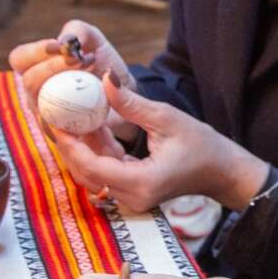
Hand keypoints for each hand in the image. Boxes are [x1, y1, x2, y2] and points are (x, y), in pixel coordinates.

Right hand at [8, 21, 137, 139]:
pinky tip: (95, 103)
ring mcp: (45, 114)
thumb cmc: (101, 63)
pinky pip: (59, 129)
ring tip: (93, 76)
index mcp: (34, 67)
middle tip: (81, 60)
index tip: (59, 47)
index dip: (35, 52)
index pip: (19, 58)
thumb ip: (77, 31)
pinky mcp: (60, 134)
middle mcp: (35, 92)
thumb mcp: (92, 39)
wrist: (123, 93)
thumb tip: (64, 43)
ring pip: (42, 106)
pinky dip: (76, 115)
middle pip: (30, 81)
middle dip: (53, 67)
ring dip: (66, 91)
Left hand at [52, 75, 269, 210]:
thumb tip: (105, 80)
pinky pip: (106, 174)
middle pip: (86, 174)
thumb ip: (131, 104)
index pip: (92, 167)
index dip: (70, 145)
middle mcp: (133, 197)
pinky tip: (91, 128)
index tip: (56, 122)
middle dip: (69, 146)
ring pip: (93, 175)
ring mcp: (133, 198)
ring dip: (81, 148)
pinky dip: (96, 152)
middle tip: (55, 117)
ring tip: (69, 118)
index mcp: (141, 181)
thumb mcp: (166, 118)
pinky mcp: (133, 192)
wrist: (222, 172)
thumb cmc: (202, 145)